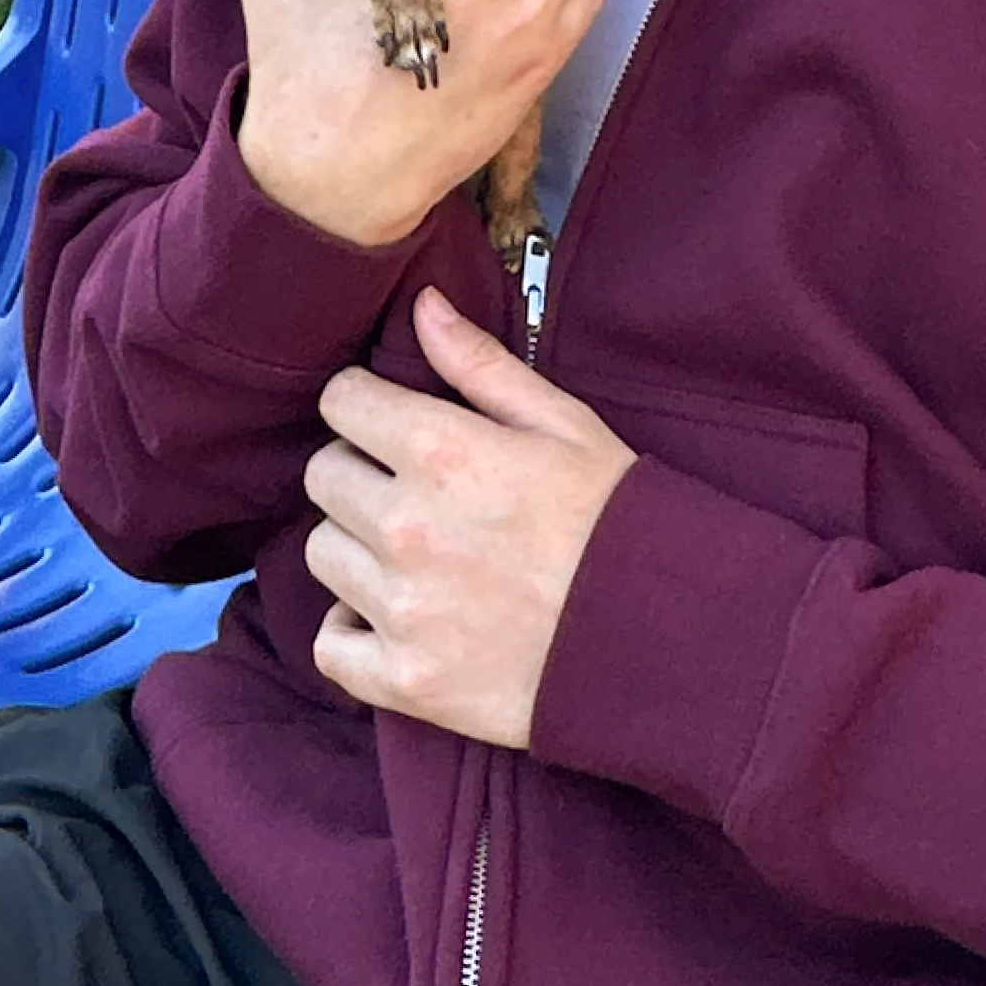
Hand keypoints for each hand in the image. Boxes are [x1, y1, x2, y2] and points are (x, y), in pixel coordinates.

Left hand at [304, 288, 634, 746]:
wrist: (663, 641)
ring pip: (321, 553)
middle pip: (323, 476)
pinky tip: (391, 615)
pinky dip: (351, 632)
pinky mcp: (406, 680)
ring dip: (356, 547)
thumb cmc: (616, 521)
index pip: (341, 401)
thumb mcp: (563, 423)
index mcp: (442, 451)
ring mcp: (402, 609)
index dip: (364, 403)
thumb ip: (480, 363)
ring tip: (414, 553)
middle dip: (359, 470)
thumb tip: (421, 306)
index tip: (389, 420)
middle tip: (411, 488)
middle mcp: (407, 527)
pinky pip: (330, 646)